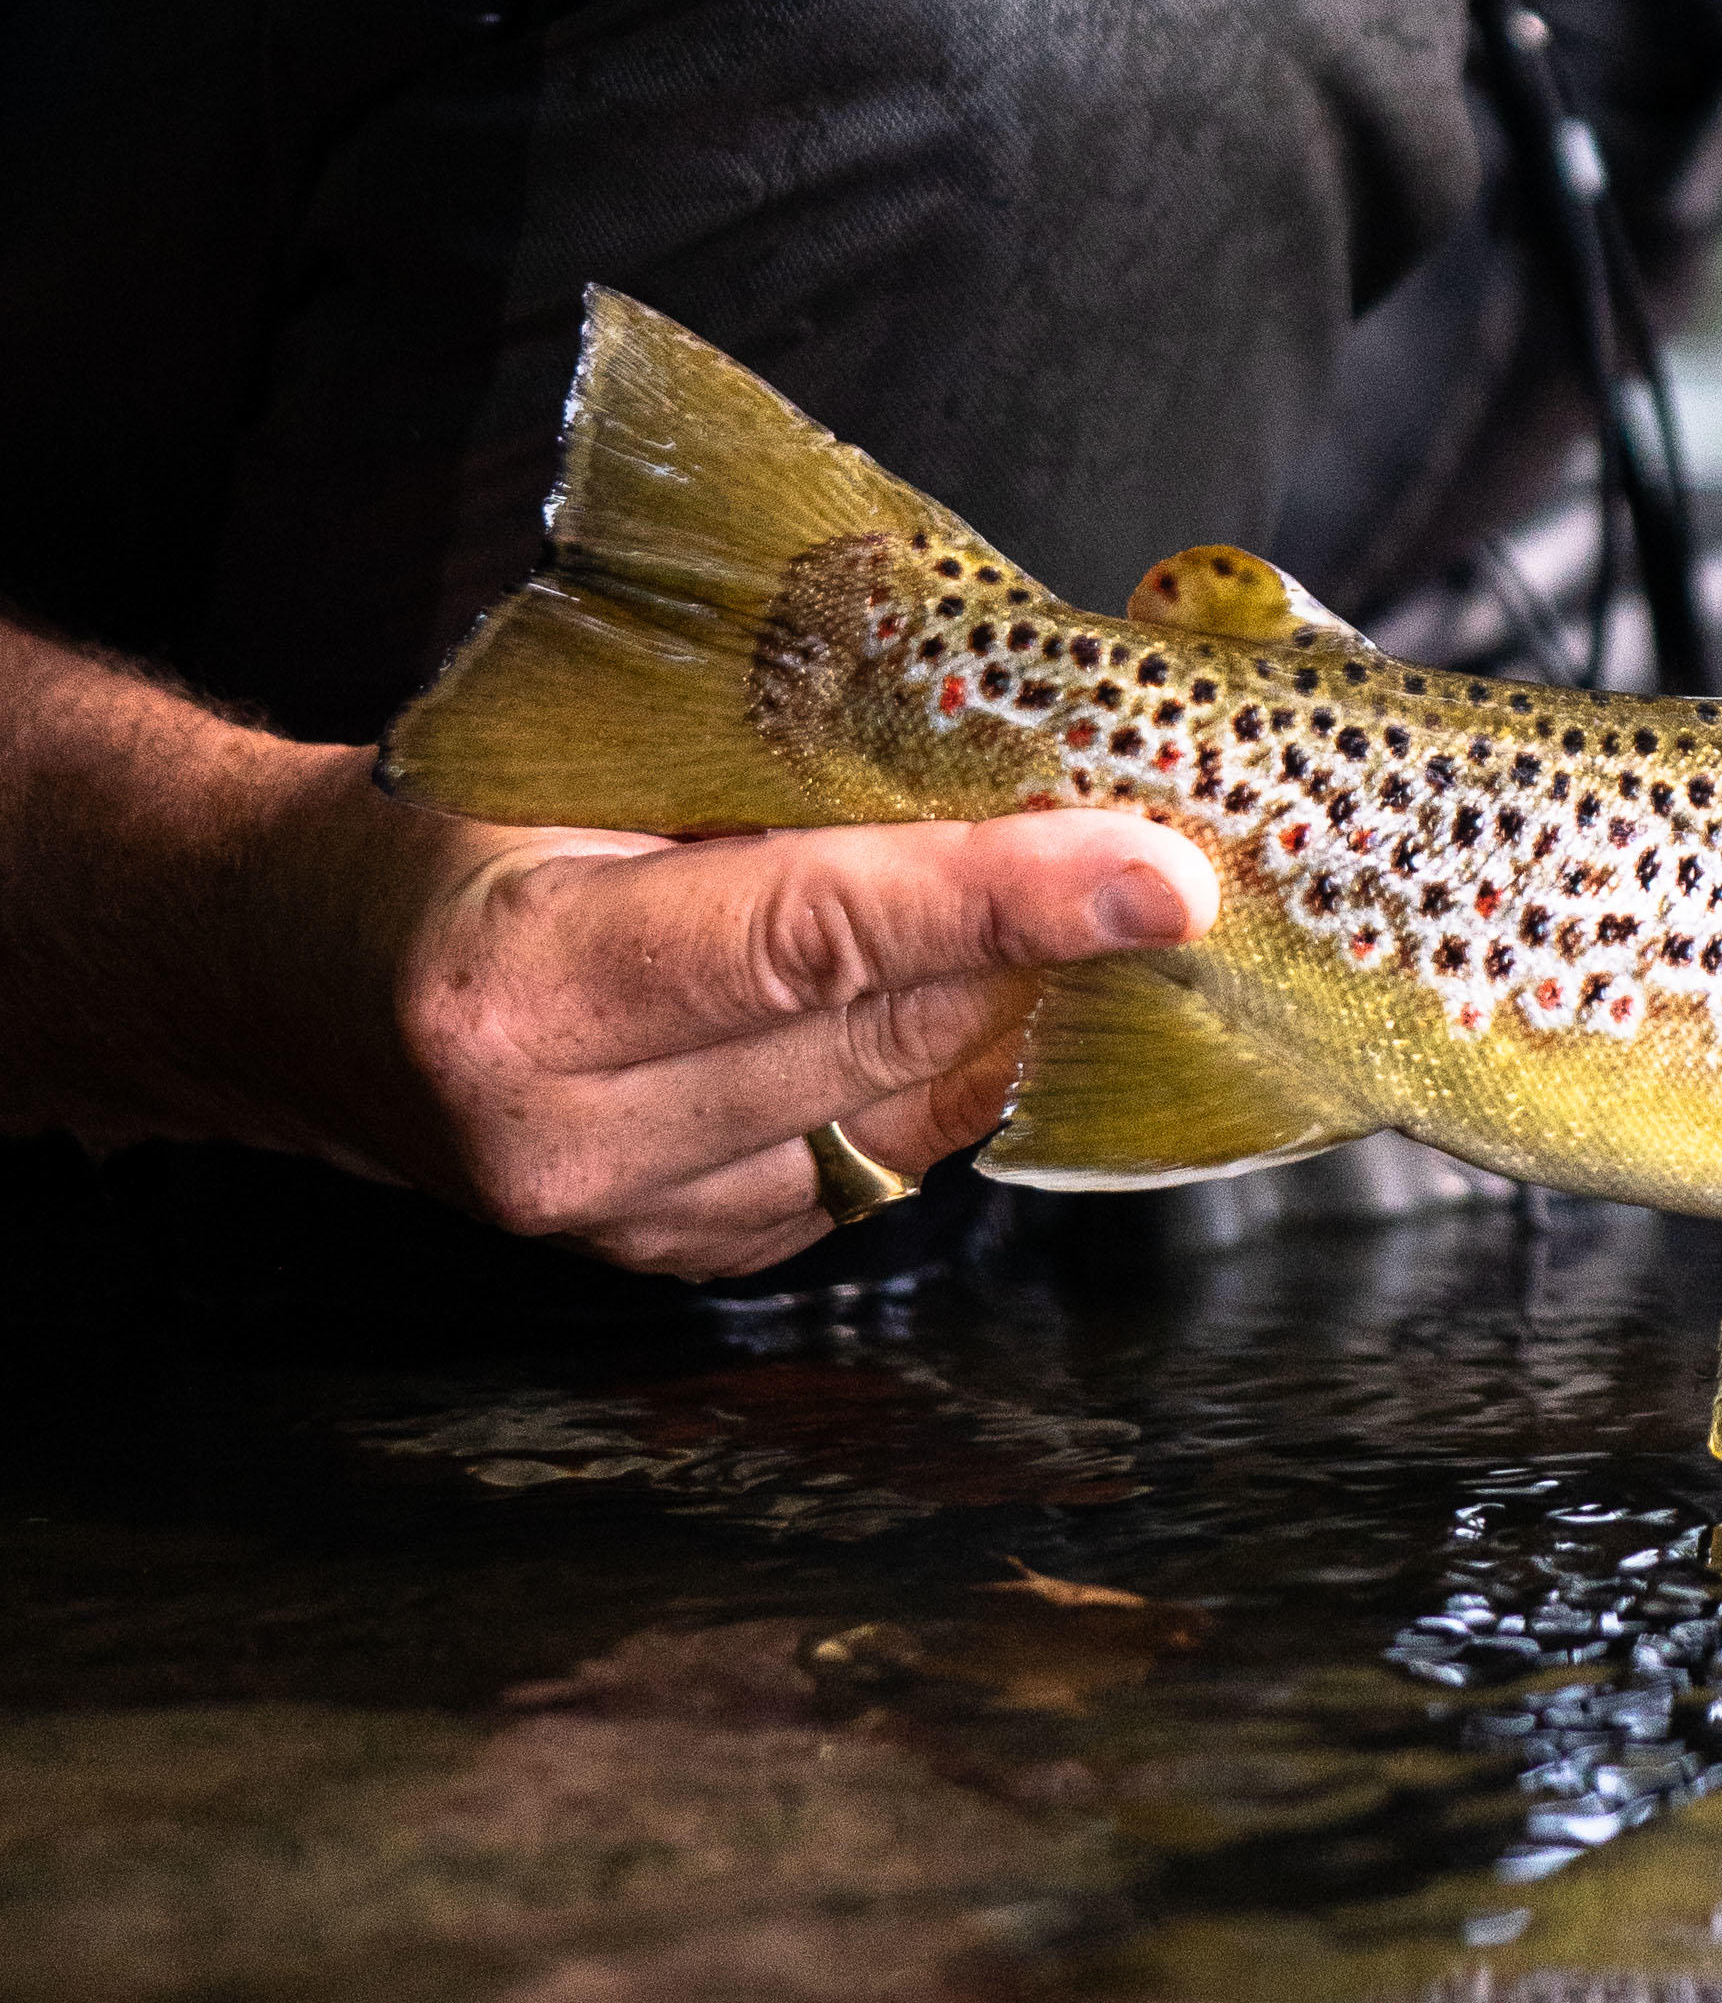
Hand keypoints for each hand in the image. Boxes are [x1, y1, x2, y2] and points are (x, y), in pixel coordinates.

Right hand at [245, 751, 1216, 1276]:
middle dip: (1043, 942)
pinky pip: (867, 1173)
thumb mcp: (563, 746)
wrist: (279, 967)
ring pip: (902, 1122)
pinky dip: (932, 1077)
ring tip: (1065, 906)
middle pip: (884, 1035)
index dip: (1006, 894)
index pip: (817, 935)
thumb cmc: (423, 821)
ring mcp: (612, 1228)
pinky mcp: (663, 1262)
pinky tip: (945, 993)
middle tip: (1153, 843)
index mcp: (517, 986)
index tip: (1161, 869)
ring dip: (1004, 1011)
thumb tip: (999, 740)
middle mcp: (562, 1140)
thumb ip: (766, 765)